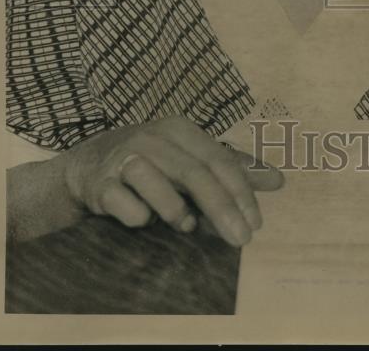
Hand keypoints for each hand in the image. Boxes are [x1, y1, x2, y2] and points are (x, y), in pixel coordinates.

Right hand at [60, 116, 283, 244]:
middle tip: (241, 240)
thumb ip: (234, 170)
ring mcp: (123, 159)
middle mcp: (152, 138)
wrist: (89, 167)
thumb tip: (279, 180)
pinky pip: (124, 205)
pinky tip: (142, 220)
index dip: (240, 192)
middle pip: (194, 173)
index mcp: (180, 129)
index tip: (256, 224)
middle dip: (221, 209)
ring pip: (156, 183)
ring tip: (184, 226)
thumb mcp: (192, 160)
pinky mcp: (100, 184)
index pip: (219, 160)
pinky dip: (138, 217)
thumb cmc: (154, 164)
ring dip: (175, 211)